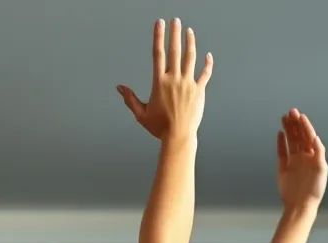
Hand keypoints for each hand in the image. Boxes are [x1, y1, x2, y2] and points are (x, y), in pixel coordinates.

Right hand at [118, 18, 212, 142]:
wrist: (178, 136)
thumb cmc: (160, 128)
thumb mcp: (141, 114)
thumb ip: (130, 99)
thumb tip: (120, 88)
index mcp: (159, 83)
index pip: (158, 54)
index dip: (158, 37)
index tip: (159, 24)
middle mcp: (174, 79)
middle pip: (175, 50)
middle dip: (175, 33)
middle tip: (176, 21)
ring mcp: (188, 83)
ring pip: (190, 57)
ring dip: (190, 42)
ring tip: (189, 32)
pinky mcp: (199, 90)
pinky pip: (205, 73)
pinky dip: (207, 64)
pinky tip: (208, 56)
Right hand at [276, 110, 327, 210]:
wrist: (300, 205)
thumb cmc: (314, 190)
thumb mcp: (321, 170)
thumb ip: (319, 153)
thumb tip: (315, 138)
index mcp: (314, 156)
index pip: (308, 136)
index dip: (305, 126)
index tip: (300, 116)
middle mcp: (304, 156)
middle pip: (299, 136)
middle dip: (295, 124)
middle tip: (291, 112)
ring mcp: (293, 161)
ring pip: (290, 141)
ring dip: (288, 130)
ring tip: (284, 118)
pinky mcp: (283, 168)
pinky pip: (282, 152)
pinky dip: (281, 143)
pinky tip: (280, 134)